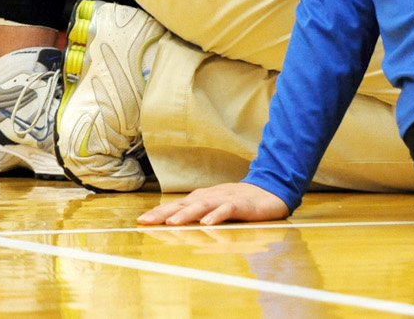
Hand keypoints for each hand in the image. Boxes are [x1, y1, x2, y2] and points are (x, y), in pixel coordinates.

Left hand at [137, 181, 288, 226]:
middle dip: (164, 213)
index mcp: (204, 198)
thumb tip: (173, 223)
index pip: (178, 205)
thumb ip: (198, 213)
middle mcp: (211, 197)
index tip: (141, 220)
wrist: (272, 190)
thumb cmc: (242, 202)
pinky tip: (207, 222)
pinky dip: (217, 215)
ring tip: (172, 223)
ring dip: (187, 214)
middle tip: (146, 221)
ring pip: (203, 206)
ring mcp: (226, 199)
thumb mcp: (217, 207)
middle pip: (185, 204)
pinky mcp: (242, 204)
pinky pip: (228, 209)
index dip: (160, 212)